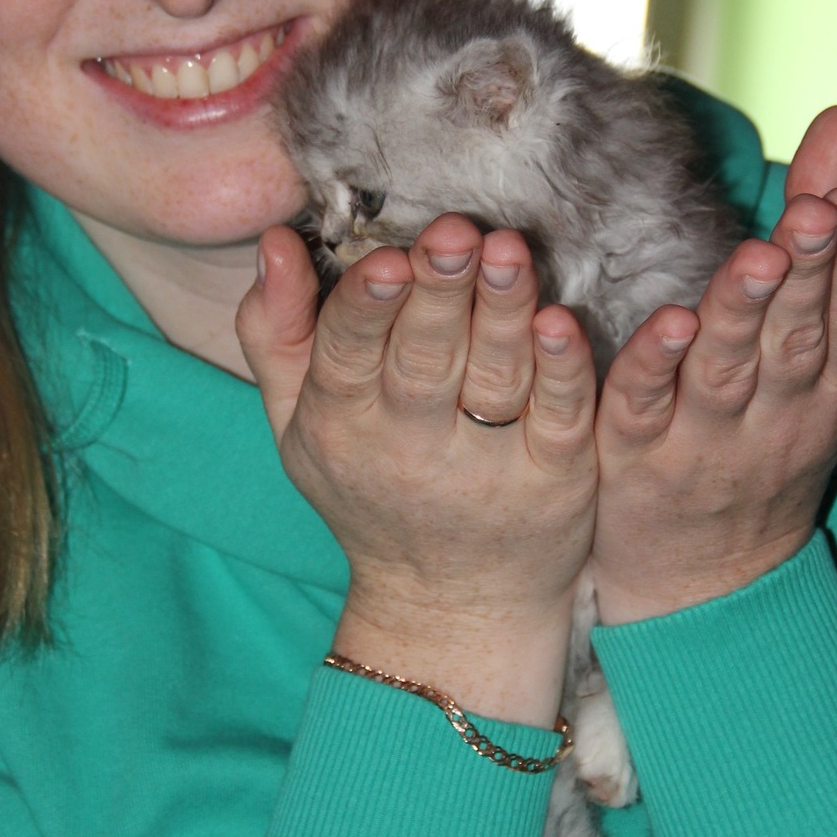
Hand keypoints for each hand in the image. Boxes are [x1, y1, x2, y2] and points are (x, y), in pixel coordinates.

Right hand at [238, 216, 597, 724]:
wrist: (447, 604)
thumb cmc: (365, 489)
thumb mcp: (295, 421)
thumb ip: (275, 330)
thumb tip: (274, 240)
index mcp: (343, 424)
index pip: (349, 354)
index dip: (366, 306)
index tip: (385, 258)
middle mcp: (411, 450)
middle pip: (426, 360)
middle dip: (440, 293)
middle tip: (455, 233)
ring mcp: (489, 468)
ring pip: (496, 379)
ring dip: (504, 312)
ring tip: (509, 250)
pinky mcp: (556, 480)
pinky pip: (560, 417)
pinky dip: (563, 371)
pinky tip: (561, 322)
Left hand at [590, 106, 836, 623]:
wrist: (706, 579)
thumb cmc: (763, 439)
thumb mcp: (808, 353)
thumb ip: (814, 240)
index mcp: (827, 389)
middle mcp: (778, 416)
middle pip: (797, 339)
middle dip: (809, 273)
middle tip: (816, 215)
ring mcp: (706, 440)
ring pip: (727, 371)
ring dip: (740, 312)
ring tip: (756, 258)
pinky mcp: (635, 458)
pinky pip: (641, 406)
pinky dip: (651, 366)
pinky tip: (662, 326)